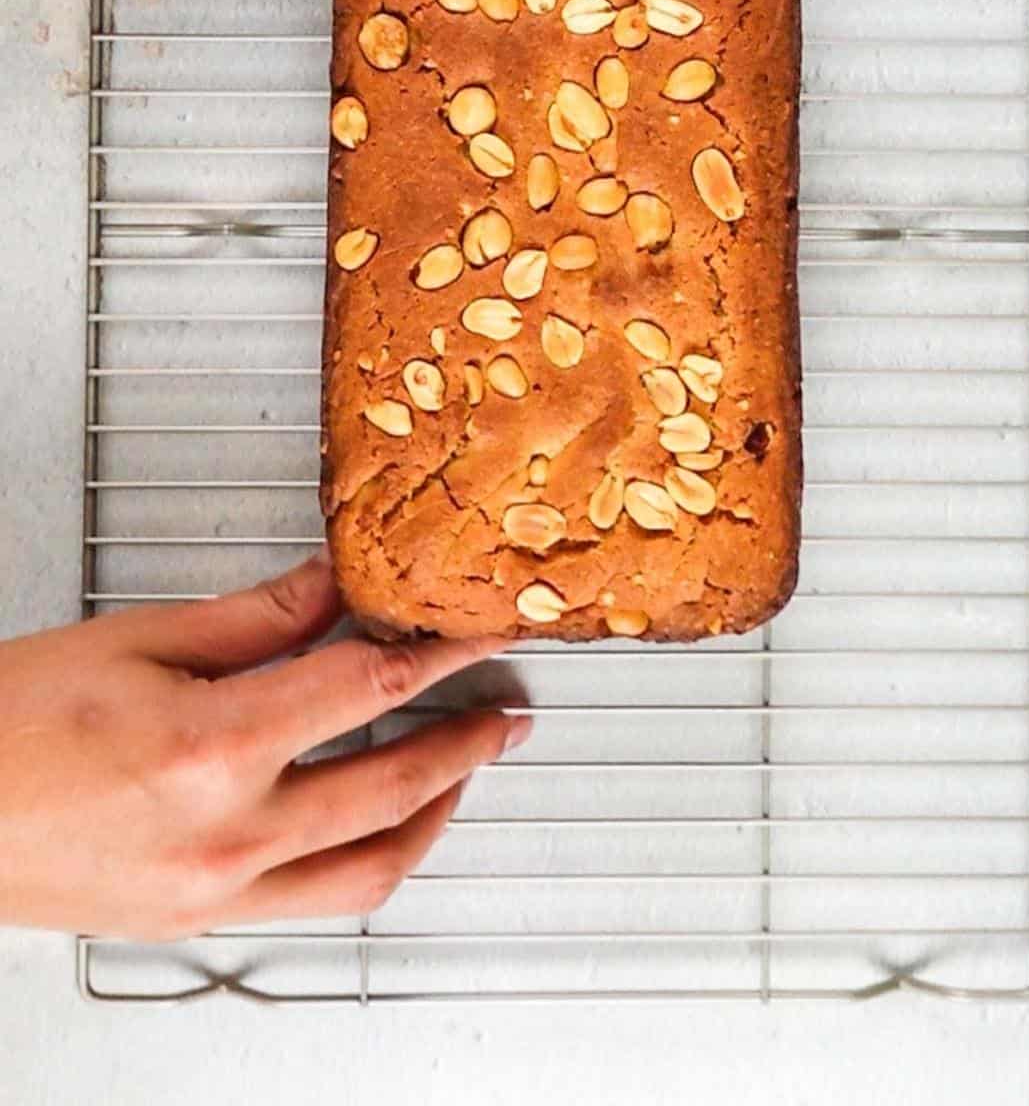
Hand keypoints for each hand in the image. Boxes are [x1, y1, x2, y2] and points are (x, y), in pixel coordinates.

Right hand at [0, 552, 526, 937]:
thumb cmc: (8, 727)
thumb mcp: (136, 639)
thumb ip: (255, 616)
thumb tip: (335, 583)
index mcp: (213, 747)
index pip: (368, 688)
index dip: (437, 652)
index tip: (475, 632)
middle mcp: (227, 835)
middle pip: (392, 786)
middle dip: (467, 742)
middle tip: (505, 711)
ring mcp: (215, 891)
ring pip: (370, 871)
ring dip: (435, 815)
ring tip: (463, 771)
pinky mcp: (197, 919)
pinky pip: (316, 902)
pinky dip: (368, 860)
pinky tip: (378, 823)